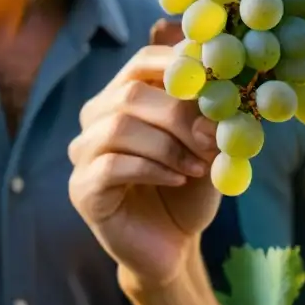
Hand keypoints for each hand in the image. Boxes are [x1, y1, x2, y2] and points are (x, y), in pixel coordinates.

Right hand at [68, 32, 219, 287]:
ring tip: (199, 167)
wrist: (173, 243)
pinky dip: (152, 169)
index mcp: (125, 95)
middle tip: (213, 138)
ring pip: (119, 127)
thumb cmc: (189, 186)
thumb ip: (210, 116)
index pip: (143, 61)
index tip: (214, 77)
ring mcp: (83, 152)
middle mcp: (96, 117)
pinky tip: (178, 181)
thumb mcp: (207, 145)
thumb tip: (224, 92)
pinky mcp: (81, 188)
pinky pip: (111, 166)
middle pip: (131, 93)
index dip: (178, 64)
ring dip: (169, 145)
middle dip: (179, 114)